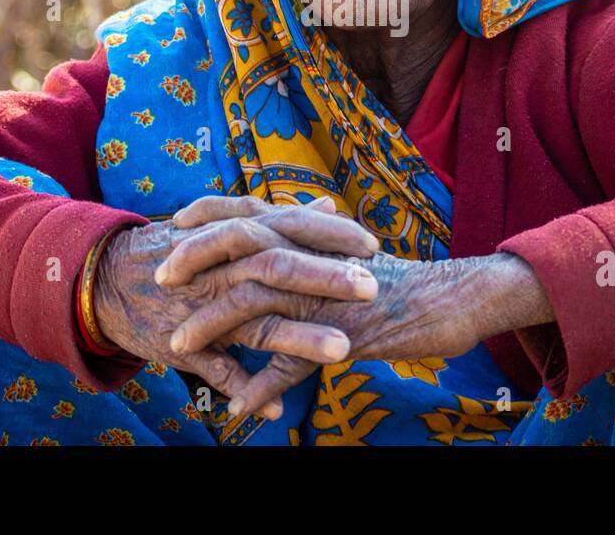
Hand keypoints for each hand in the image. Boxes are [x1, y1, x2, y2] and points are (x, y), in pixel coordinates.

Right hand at [92, 194, 380, 418]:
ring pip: (254, 321)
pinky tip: (277, 411)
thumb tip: (330, 206)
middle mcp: (222, 266)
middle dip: (326, 277)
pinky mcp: (183, 344)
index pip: (290, 227)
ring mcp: (202, 306)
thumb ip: (281, 219)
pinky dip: (245, 389)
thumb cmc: (181, 251)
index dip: (332, 236)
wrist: (107, 279)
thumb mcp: (226, 226)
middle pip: (279, 267)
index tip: (374, 247)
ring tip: (342, 349)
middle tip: (371, 288)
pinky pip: (217, 369)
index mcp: (236, 235)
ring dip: (299, 336)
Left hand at [164, 221, 553, 418]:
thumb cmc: (400, 282)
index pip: (251, 209)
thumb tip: (285, 247)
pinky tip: (235, 406)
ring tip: (178, 347)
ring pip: (256, 301)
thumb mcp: (347, 261)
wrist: (454, 298)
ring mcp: (326, 293)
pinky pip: (293, 361)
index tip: (176, 224)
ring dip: (212, 325)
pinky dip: (261, 385)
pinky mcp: (341, 333)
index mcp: (313, 234)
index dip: (210, 213)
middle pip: (241, 242)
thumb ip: (312, 253)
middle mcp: (314, 256)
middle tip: (161, 277)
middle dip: (194, 257)